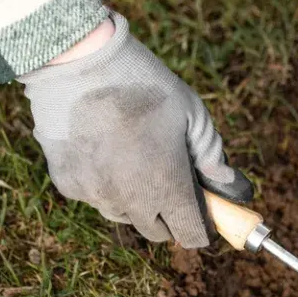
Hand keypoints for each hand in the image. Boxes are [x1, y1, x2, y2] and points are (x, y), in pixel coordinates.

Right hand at [18, 13, 251, 247]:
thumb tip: (229, 187)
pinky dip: (104, 184)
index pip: (191, 235)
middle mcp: (131, 201)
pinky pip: (95, 197)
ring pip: (124, 215)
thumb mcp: (192, 115)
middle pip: (157, 232)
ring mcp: (96, 195)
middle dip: (170, 216)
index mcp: (168, 187)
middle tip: (172, 183)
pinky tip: (106, 151)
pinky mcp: (68, 184)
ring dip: (136, 202)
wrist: (79, 61)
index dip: (202, 228)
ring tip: (137, 161)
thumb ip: (212, 155)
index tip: (204, 214)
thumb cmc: (145, 85)